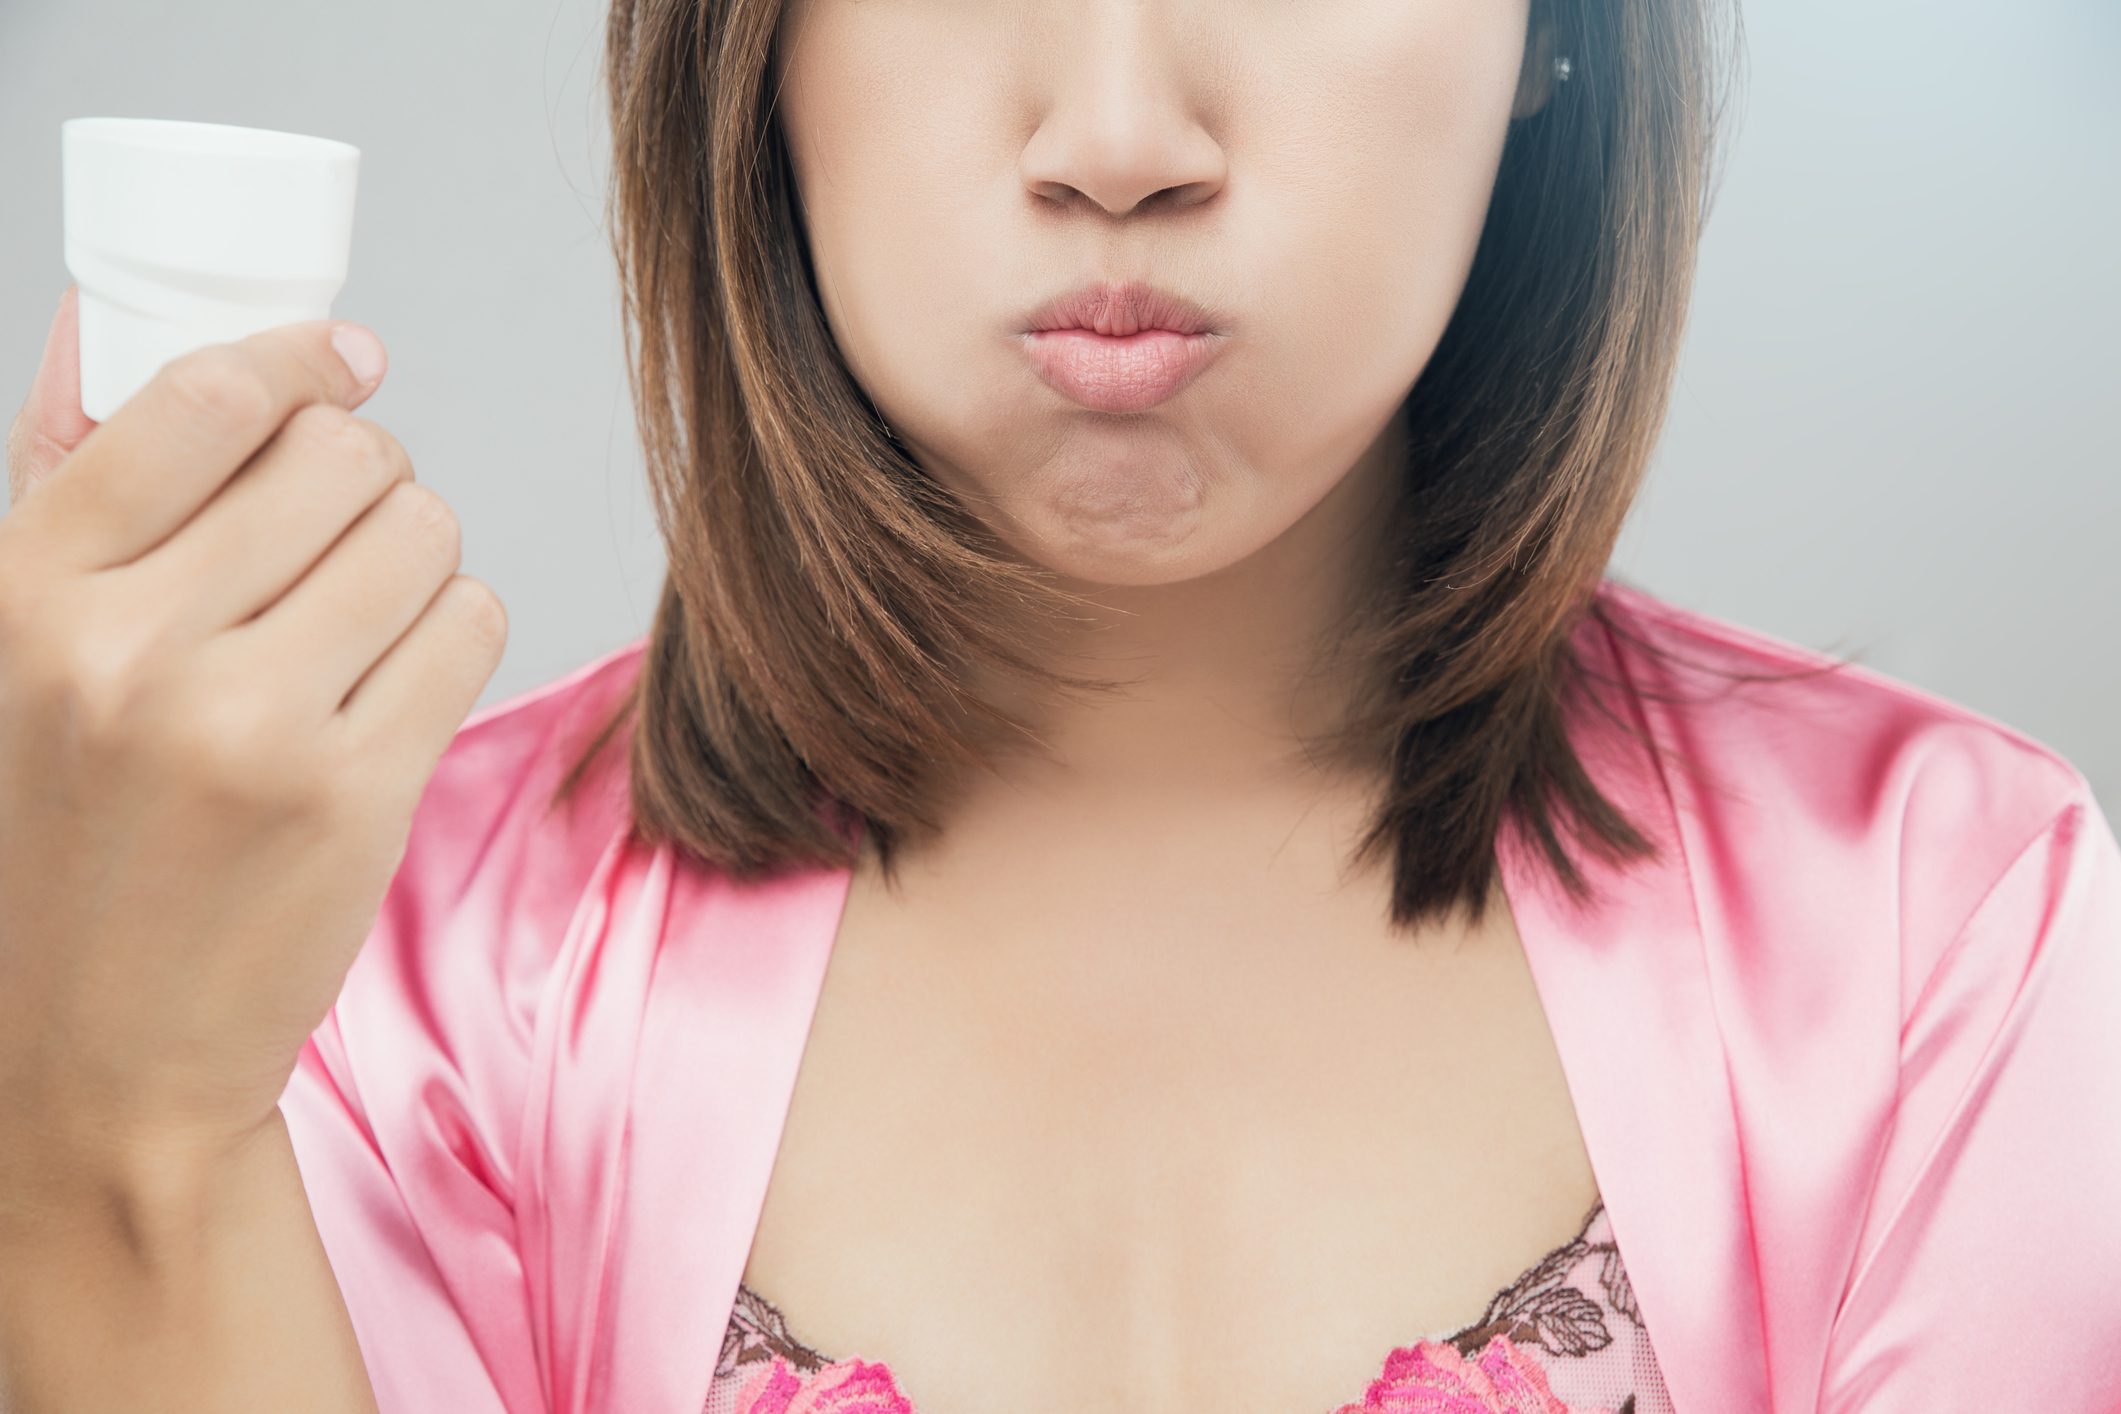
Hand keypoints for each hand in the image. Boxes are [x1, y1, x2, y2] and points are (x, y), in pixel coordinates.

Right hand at [0, 286, 507, 1201]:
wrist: (94, 1058)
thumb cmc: (61, 845)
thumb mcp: (16, 653)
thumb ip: (65, 484)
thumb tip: (111, 312)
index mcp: (29, 593)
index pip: (204, 399)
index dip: (299, 361)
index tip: (344, 361)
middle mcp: (134, 648)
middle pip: (344, 458)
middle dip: (367, 478)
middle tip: (342, 537)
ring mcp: (253, 725)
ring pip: (424, 533)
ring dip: (417, 558)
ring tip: (362, 622)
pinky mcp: (357, 793)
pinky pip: (472, 624)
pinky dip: (455, 634)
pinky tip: (396, 684)